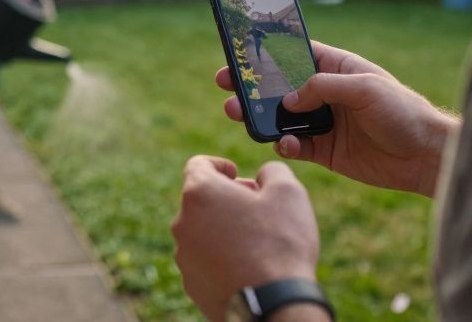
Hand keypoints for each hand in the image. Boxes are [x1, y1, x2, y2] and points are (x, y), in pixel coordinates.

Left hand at [172, 156, 318, 319]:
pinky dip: (221, 257)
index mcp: (199, 193)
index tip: (235, 172)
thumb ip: (272, 171)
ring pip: (201, 231)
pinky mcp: (191, 283)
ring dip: (223, 229)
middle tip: (256, 208)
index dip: (219, 165)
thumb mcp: (288, 193)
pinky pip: (204, 260)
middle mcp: (182, 222)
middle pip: (200, 200)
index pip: (198, 164)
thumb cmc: (280, 245)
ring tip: (255, 241)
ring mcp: (184, 256)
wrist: (272, 306)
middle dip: (226, 198)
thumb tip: (264, 174)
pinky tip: (247, 266)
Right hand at [216, 41, 458, 196]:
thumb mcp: (364, 87)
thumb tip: (288, 99)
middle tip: (226, 84)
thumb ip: (322, 87)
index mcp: (337, 68)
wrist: (427, 156)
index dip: (268, 50)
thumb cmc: (403, 111)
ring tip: (239, 114)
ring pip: (281, 117)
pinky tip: (286, 144)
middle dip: (252, 85)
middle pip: (280, 86)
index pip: (295, 53)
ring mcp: (324, 122)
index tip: (240, 49)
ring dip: (260, 116)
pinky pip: (295, 146)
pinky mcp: (325, 151)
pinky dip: (284, 145)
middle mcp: (326, 93)